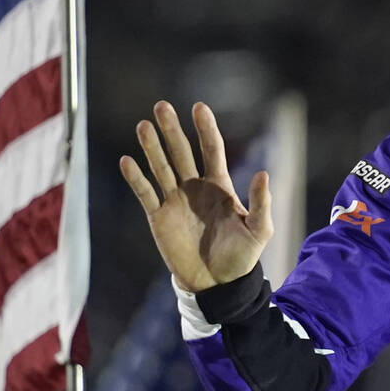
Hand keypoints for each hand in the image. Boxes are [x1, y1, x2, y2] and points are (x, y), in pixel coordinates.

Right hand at [120, 101, 272, 291]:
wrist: (217, 283)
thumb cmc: (241, 256)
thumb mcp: (258, 230)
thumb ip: (260, 202)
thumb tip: (262, 173)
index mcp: (219, 185)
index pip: (211, 149)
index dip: (205, 128)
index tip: (198, 107)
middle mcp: (194, 187)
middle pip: (181, 152)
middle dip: (172, 130)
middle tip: (162, 106)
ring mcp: (175, 200)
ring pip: (161, 167)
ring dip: (151, 147)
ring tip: (143, 126)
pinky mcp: (159, 217)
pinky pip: (146, 193)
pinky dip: (136, 178)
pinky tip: (127, 160)